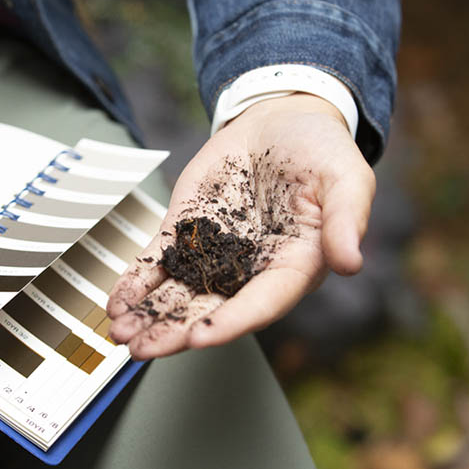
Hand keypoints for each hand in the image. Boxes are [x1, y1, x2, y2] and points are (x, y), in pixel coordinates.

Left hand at [106, 93, 374, 358]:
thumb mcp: (348, 180)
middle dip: (173, 330)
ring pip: (177, 292)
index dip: (231, 322)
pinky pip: (158, 261)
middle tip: (142, 349)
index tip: (201, 337)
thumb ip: (346, 221)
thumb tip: (351, 263)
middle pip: (209, 308)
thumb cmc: (323, 152)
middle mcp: (250, 270)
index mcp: (293, 266)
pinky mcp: (187, 230)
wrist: (284, 119)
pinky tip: (117, 301)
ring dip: (148, 315)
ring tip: (120, 334)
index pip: (261, 303)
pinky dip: (136, 281)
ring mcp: (215, 252)